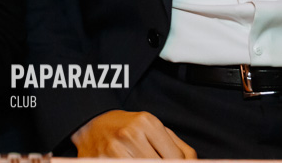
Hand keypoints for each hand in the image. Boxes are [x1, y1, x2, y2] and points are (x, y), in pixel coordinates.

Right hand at [72, 110, 196, 158]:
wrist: (89, 125)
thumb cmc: (124, 127)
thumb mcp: (152, 127)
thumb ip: (178, 146)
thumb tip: (192, 162)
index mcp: (147, 123)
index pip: (176, 158)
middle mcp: (131, 134)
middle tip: (157, 159)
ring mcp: (116, 151)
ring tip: (142, 160)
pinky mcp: (104, 161)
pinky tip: (134, 161)